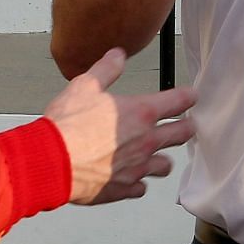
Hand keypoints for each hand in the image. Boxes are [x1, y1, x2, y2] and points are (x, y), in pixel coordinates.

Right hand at [43, 48, 196, 203]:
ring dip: (162, 159)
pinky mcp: (124, 188)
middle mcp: (145, 141)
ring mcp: (137, 167)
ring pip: (165, 166)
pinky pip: (141, 188)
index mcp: (140, 113)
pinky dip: (138, 183)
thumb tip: (118, 55)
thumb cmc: (67, 125)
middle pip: (182, 135)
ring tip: (158, 156)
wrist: (52, 161)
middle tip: (186, 126)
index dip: (188, 97)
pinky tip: (131, 178)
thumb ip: (106, 70)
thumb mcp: (84, 86)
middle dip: (187, 128)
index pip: (178, 102)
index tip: (191, 97)